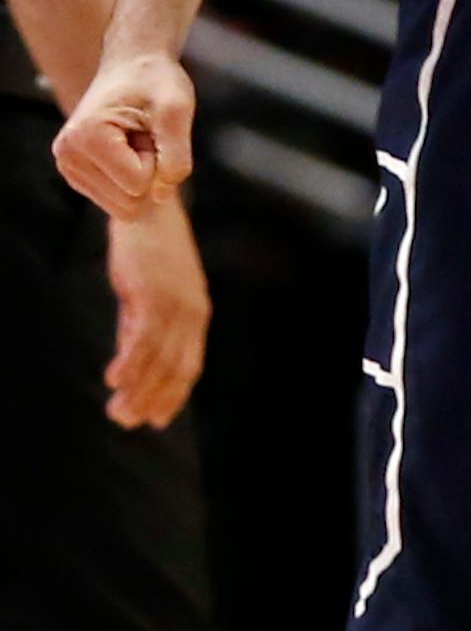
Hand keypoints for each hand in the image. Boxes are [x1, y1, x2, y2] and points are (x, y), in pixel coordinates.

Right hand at [54, 49, 196, 216]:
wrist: (135, 65)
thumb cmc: (156, 82)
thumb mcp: (177, 112)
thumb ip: (176, 157)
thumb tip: (161, 196)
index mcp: (86, 137)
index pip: (138, 184)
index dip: (156, 158)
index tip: (148, 127)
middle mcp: (67, 155)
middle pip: (128, 201)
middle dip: (147, 171)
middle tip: (143, 134)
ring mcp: (68, 166)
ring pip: (124, 205)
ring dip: (139, 174)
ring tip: (135, 139)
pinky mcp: (76, 173)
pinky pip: (118, 201)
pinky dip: (130, 178)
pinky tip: (126, 148)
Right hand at [104, 196, 208, 427]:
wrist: (148, 207)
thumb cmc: (148, 250)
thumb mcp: (148, 292)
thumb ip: (140, 325)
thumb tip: (129, 360)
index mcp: (196, 314)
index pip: (190, 366)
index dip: (174, 396)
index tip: (157, 420)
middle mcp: (191, 312)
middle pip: (175, 369)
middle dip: (152, 401)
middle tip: (126, 423)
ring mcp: (173, 303)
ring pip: (158, 359)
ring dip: (137, 390)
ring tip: (116, 412)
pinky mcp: (152, 292)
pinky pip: (142, 337)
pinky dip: (129, 362)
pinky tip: (113, 381)